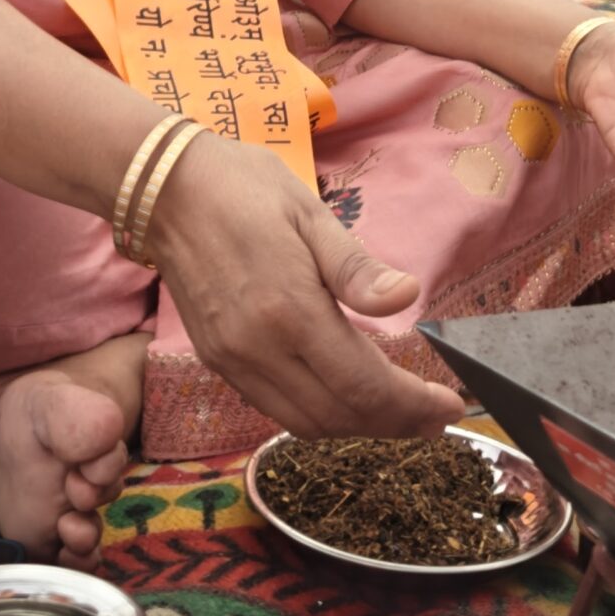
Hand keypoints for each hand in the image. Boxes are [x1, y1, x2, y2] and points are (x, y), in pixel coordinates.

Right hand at [139, 135, 463, 437]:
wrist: (165, 188)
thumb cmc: (245, 189)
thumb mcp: (311, 215)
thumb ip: (357, 268)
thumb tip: (408, 294)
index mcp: (290, 311)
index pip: (363, 384)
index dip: (411, 405)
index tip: (449, 405)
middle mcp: (258, 349)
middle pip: (339, 415)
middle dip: (394, 424)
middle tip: (434, 417)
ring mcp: (232, 360)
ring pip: (305, 422)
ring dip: (357, 426)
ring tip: (399, 415)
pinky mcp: (217, 360)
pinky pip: (275, 408)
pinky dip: (318, 414)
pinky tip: (345, 397)